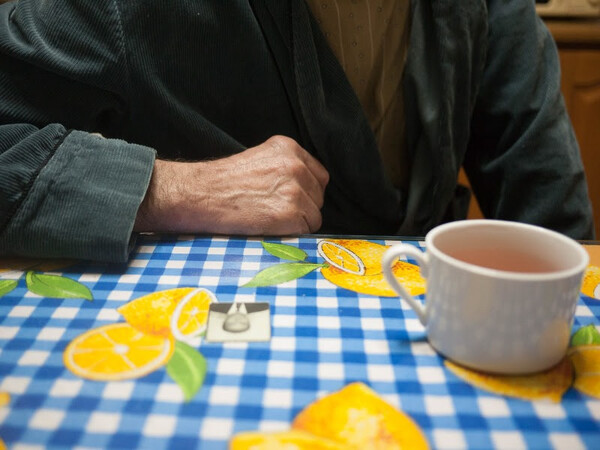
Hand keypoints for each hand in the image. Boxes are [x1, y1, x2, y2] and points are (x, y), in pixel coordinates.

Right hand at [134, 136, 328, 234]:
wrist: (201, 194)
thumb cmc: (223, 181)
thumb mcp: (259, 158)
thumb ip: (285, 167)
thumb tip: (305, 187)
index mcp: (289, 148)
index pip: (319, 176)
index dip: (307, 191)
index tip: (291, 200)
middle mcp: (296, 166)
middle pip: (319, 197)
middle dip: (304, 207)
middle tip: (276, 211)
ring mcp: (295, 190)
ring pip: (314, 215)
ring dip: (298, 222)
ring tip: (270, 219)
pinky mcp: (290, 214)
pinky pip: (306, 230)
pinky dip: (292, 234)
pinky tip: (271, 227)